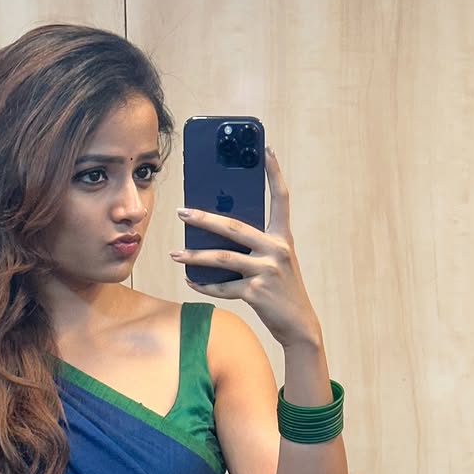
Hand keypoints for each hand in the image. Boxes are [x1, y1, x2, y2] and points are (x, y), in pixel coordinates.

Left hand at [170, 148, 322, 348]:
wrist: (298, 324)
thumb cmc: (281, 289)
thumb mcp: (274, 261)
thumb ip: (254, 246)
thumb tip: (215, 234)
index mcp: (283, 237)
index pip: (281, 199)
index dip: (275, 173)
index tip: (267, 149)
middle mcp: (277, 250)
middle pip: (234, 227)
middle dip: (204, 218)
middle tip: (181, 211)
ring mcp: (267, 271)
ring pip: (222, 259)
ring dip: (194, 256)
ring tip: (174, 254)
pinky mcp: (256, 293)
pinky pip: (223, 287)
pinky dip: (204, 285)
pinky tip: (190, 281)